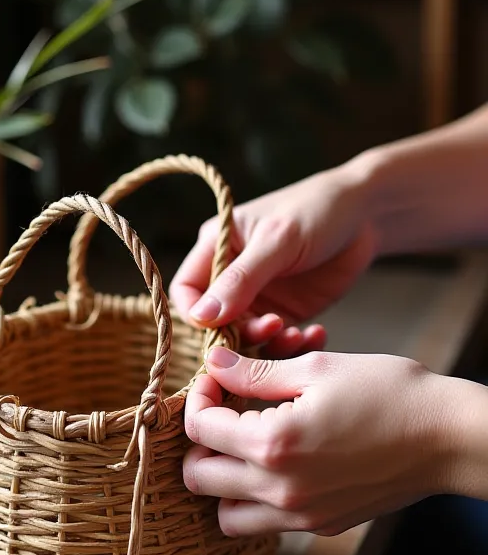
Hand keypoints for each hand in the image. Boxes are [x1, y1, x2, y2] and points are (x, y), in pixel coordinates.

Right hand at [170, 164, 376, 345]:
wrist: (367, 213)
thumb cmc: (316, 210)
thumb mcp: (278, 240)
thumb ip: (241, 279)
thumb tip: (202, 315)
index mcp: (218, 247)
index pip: (186, 290)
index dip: (195, 314)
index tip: (220, 328)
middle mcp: (232, 276)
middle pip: (215, 321)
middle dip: (237, 333)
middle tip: (270, 328)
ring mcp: (260, 296)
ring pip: (246, 337)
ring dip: (267, 344)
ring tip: (295, 334)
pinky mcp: (287, 311)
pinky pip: (279, 340)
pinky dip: (294, 345)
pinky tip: (315, 334)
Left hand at [183, 346, 456, 536]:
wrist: (448, 438)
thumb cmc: (390, 393)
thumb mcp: (317, 369)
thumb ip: (255, 372)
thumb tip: (214, 364)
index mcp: (273, 445)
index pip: (199, 429)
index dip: (199, 397)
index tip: (217, 379)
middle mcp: (280, 490)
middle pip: (198, 480)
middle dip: (199, 442)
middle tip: (222, 413)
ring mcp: (301, 515)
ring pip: (226, 516)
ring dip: (221, 482)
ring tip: (242, 446)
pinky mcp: (321, 525)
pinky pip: (266, 524)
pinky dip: (255, 500)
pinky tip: (277, 464)